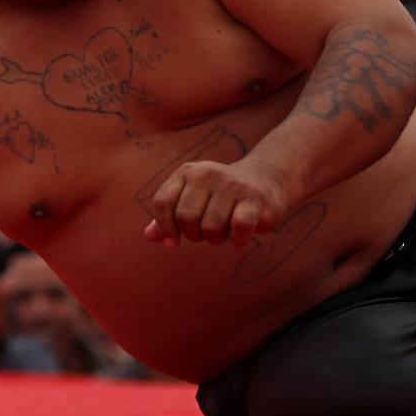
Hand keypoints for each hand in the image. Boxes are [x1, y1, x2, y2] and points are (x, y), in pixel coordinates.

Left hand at [143, 157, 290, 247]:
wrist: (266, 180)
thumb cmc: (220, 196)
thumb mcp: (192, 199)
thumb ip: (168, 216)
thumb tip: (149, 236)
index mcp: (187, 172)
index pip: (162, 203)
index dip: (164, 227)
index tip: (172, 242)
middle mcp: (207, 174)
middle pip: (185, 218)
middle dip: (194, 235)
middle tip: (207, 232)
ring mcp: (232, 185)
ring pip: (211, 227)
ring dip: (217, 238)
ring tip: (225, 230)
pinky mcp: (255, 199)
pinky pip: (238, 227)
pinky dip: (237, 239)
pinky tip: (240, 237)